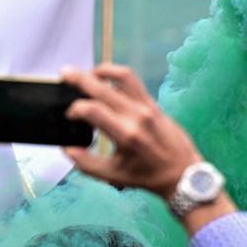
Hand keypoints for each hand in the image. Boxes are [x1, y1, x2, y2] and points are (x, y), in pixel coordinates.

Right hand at [62, 64, 205, 199]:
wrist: (182, 172)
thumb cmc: (146, 176)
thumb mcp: (113, 176)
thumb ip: (86, 163)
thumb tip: (66, 148)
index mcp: (125, 135)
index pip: (93, 110)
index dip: (75, 109)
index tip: (69, 115)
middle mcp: (136, 116)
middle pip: (103, 87)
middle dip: (79, 79)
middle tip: (65, 74)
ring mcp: (147, 107)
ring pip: (123, 76)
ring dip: (102, 70)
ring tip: (88, 74)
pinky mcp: (154, 104)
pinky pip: (134, 82)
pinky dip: (117, 78)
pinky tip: (107, 82)